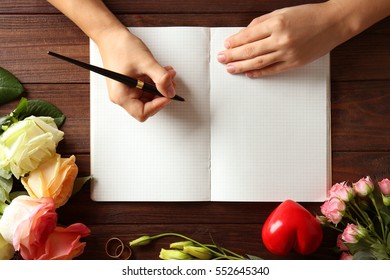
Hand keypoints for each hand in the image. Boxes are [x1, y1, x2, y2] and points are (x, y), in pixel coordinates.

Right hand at [96, 26, 176, 121]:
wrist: (111, 35)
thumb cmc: (120, 47)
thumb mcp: (145, 62)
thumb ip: (160, 78)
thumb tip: (171, 91)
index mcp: (121, 95)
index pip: (142, 112)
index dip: (158, 105)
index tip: (168, 94)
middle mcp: (123, 96)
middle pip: (147, 106)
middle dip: (161, 94)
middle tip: (170, 83)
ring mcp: (127, 91)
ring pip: (150, 97)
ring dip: (161, 87)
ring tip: (168, 74)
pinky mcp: (132, 84)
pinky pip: (147, 88)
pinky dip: (156, 82)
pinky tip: (162, 72)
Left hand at [217, 3, 345, 77]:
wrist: (334, 22)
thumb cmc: (308, 15)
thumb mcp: (282, 12)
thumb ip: (262, 23)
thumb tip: (245, 34)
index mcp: (277, 23)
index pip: (249, 35)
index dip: (235, 42)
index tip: (226, 45)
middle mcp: (281, 39)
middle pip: (250, 51)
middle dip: (233, 55)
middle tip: (221, 58)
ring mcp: (288, 53)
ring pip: (258, 62)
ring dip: (241, 66)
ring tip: (230, 68)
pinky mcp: (294, 63)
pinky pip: (272, 70)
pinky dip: (259, 73)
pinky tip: (248, 74)